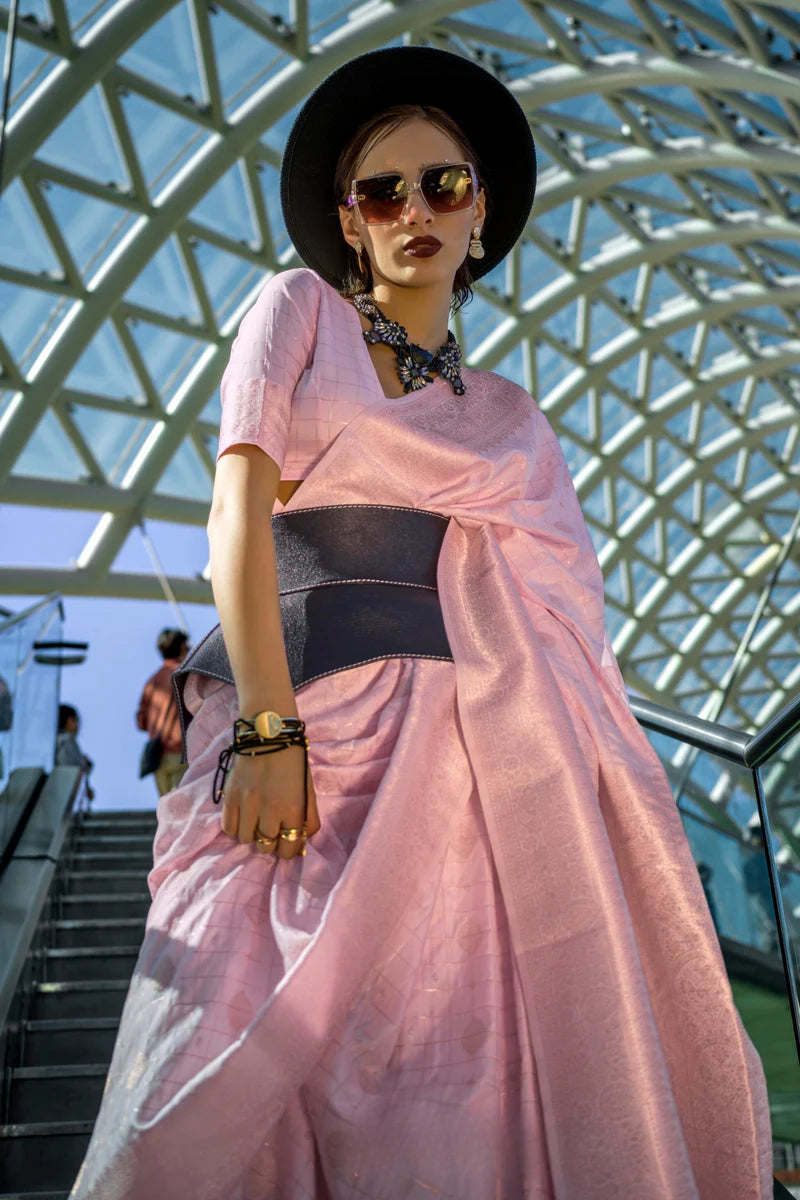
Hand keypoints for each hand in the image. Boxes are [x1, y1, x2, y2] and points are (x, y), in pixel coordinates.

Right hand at [220, 743, 318, 859]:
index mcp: (293, 809)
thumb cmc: (293, 762)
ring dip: (252, 834)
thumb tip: (303, 840)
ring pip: (246, 839)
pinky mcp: (230, 797)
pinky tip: (243, 817)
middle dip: (270, 841)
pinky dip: (236, 827)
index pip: (288, 849)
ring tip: (256, 821)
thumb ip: (310, 817)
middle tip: (271, 829)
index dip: (288, 849)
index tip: (286, 841)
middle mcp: (270, 811)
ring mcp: (248, 804)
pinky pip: (228, 828)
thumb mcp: (309, 789)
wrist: (268, 734)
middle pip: (266, 847)